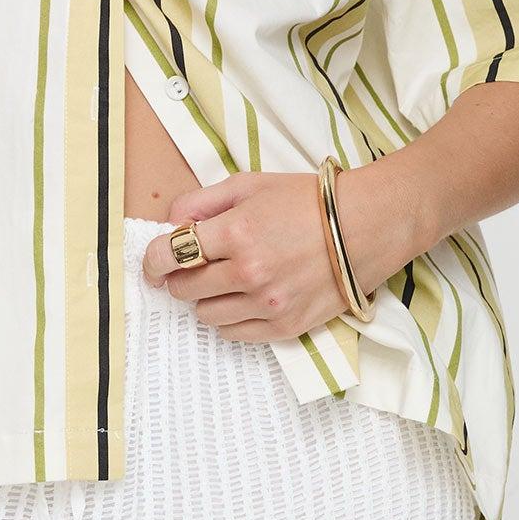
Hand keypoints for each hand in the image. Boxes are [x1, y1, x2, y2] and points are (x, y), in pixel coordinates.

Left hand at [138, 167, 409, 343]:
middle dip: (179, 277)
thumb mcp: (250, 185)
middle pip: (185, 289)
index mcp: (237, 232)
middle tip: (189, 268)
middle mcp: (248, 272)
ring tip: (221, 281)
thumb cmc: (308, 200)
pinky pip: (234, 334)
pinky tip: (239, 300)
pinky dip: (228, 319)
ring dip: (204, 299)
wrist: (366, 226)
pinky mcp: (285, 326)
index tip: (152, 263)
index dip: (152, 260)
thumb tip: (170, 222)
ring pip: (205, 315)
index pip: (170, 255)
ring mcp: (267, 303)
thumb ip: (203, 202)